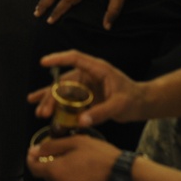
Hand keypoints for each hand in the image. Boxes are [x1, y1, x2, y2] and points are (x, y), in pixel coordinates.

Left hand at [27, 135, 120, 180]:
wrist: (122, 176)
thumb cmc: (101, 158)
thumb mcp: (76, 142)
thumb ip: (52, 146)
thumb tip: (34, 150)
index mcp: (55, 171)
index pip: (33, 168)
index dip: (32, 159)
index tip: (35, 152)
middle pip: (47, 176)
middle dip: (51, 165)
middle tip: (67, 155)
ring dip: (63, 175)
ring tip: (79, 165)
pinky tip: (84, 176)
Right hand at [28, 50, 146, 127]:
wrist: (141, 104)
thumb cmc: (133, 100)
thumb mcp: (119, 106)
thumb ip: (101, 113)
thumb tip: (81, 121)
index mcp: (98, 69)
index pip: (75, 58)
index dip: (59, 59)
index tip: (44, 62)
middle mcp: (88, 75)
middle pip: (64, 80)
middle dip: (51, 95)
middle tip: (43, 111)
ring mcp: (85, 85)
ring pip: (62, 91)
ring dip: (50, 101)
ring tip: (39, 112)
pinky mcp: (84, 96)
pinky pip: (67, 99)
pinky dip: (55, 105)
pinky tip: (41, 108)